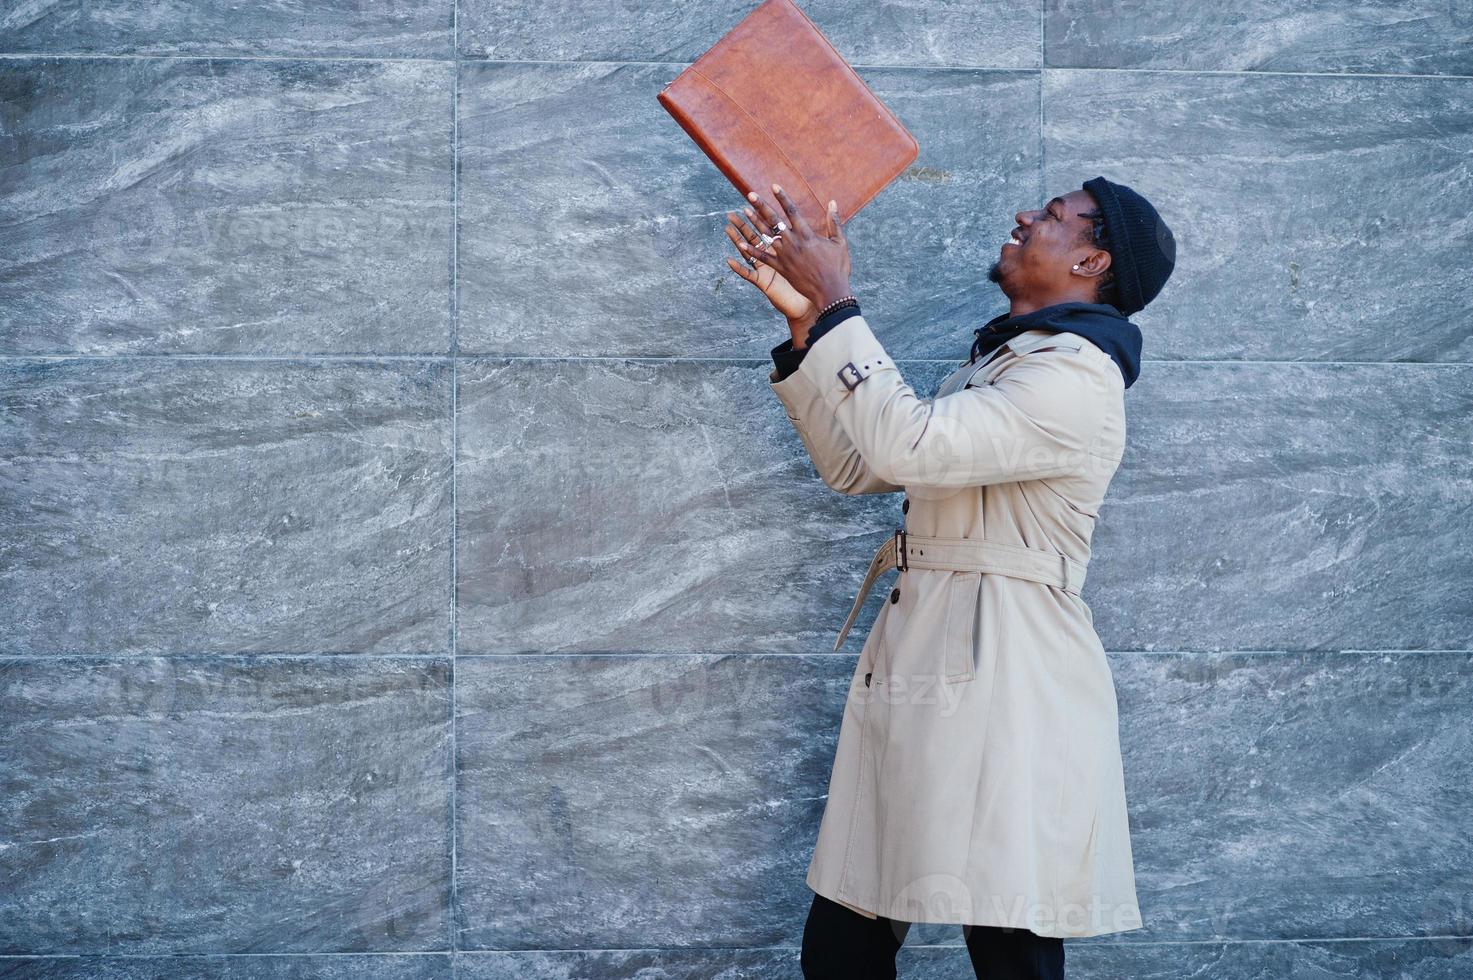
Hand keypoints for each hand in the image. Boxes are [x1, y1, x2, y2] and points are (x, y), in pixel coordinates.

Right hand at [724, 207, 814, 325]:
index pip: (769, 228)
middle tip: (733, 212)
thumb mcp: (814, 252)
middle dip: (744, 224)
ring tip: (727, 229)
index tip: (753, 200)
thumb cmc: (816, 278)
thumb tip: (827, 210)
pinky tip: (729, 261)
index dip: (761, 214)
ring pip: (748, 252)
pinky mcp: (764, 282)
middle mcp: (771, 257)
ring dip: (737, 241)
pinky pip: (749, 274)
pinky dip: (739, 268)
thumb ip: (814, 233)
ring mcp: (766, 269)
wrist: (815, 299)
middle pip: (754, 237)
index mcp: (782, 248)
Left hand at [740, 183, 852, 311]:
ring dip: (754, 223)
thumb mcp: (839, 242)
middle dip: (761, 206)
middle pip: (774, 220)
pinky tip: (741, 243)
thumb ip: (834, 222)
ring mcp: (785, 255)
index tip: (773, 186)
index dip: (782, 197)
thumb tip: (832, 202)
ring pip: (766, 236)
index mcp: (807, 234)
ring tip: (744, 211)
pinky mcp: (781, 268)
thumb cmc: (838, 267)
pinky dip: (752, 251)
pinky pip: (763, 258)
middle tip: (750, 194)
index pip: (792, 211)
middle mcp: (793, 242)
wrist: (830, 291)